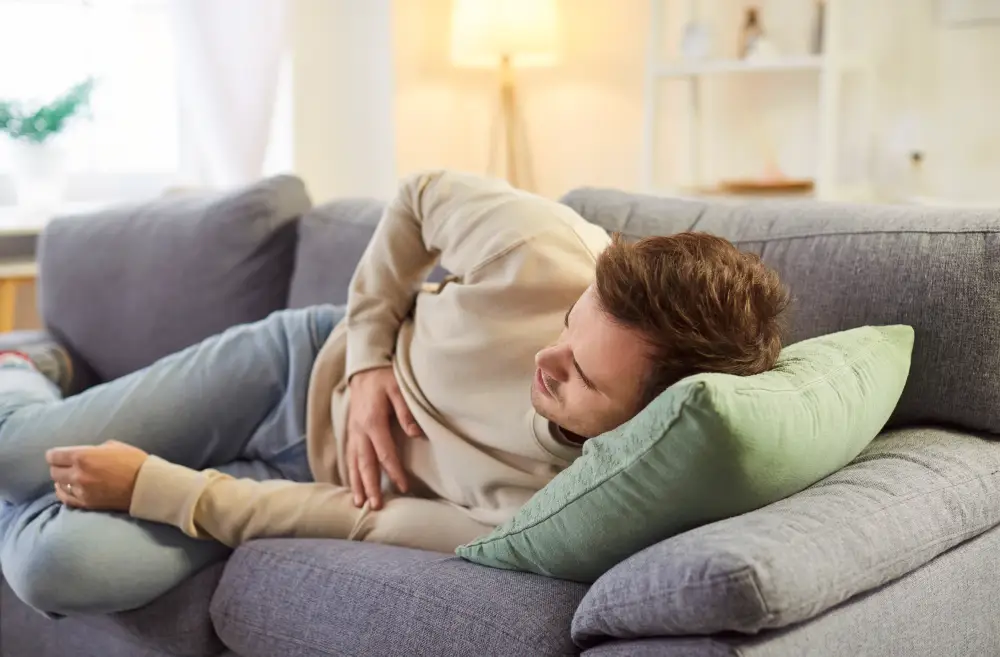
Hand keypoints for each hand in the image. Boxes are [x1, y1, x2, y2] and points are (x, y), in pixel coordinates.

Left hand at [46, 441, 148, 511]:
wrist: (146, 485)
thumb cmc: (134, 461)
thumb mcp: (113, 446)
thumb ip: (93, 450)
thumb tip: (85, 454)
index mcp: (83, 456)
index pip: (54, 456)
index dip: (54, 454)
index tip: (57, 454)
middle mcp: (78, 474)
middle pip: (54, 471)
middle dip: (58, 466)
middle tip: (65, 464)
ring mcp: (81, 490)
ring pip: (59, 484)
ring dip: (62, 479)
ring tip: (68, 476)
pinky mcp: (86, 503)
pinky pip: (65, 498)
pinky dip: (63, 492)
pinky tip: (65, 488)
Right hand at [346, 366, 421, 509]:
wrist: (364, 368)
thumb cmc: (384, 378)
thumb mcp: (399, 389)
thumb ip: (406, 412)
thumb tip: (416, 434)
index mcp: (373, 422)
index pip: (385, 453)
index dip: (395, 472)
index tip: (403, 487)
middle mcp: (360, 431)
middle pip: (365, 464)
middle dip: (370, 486)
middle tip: (375, 506)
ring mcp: (353, 432)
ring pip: (353, 462)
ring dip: (356, 483)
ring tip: (359, 503)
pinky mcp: (351, 431)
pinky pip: (349, 456)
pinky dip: (350, 472)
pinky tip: (353, 484)